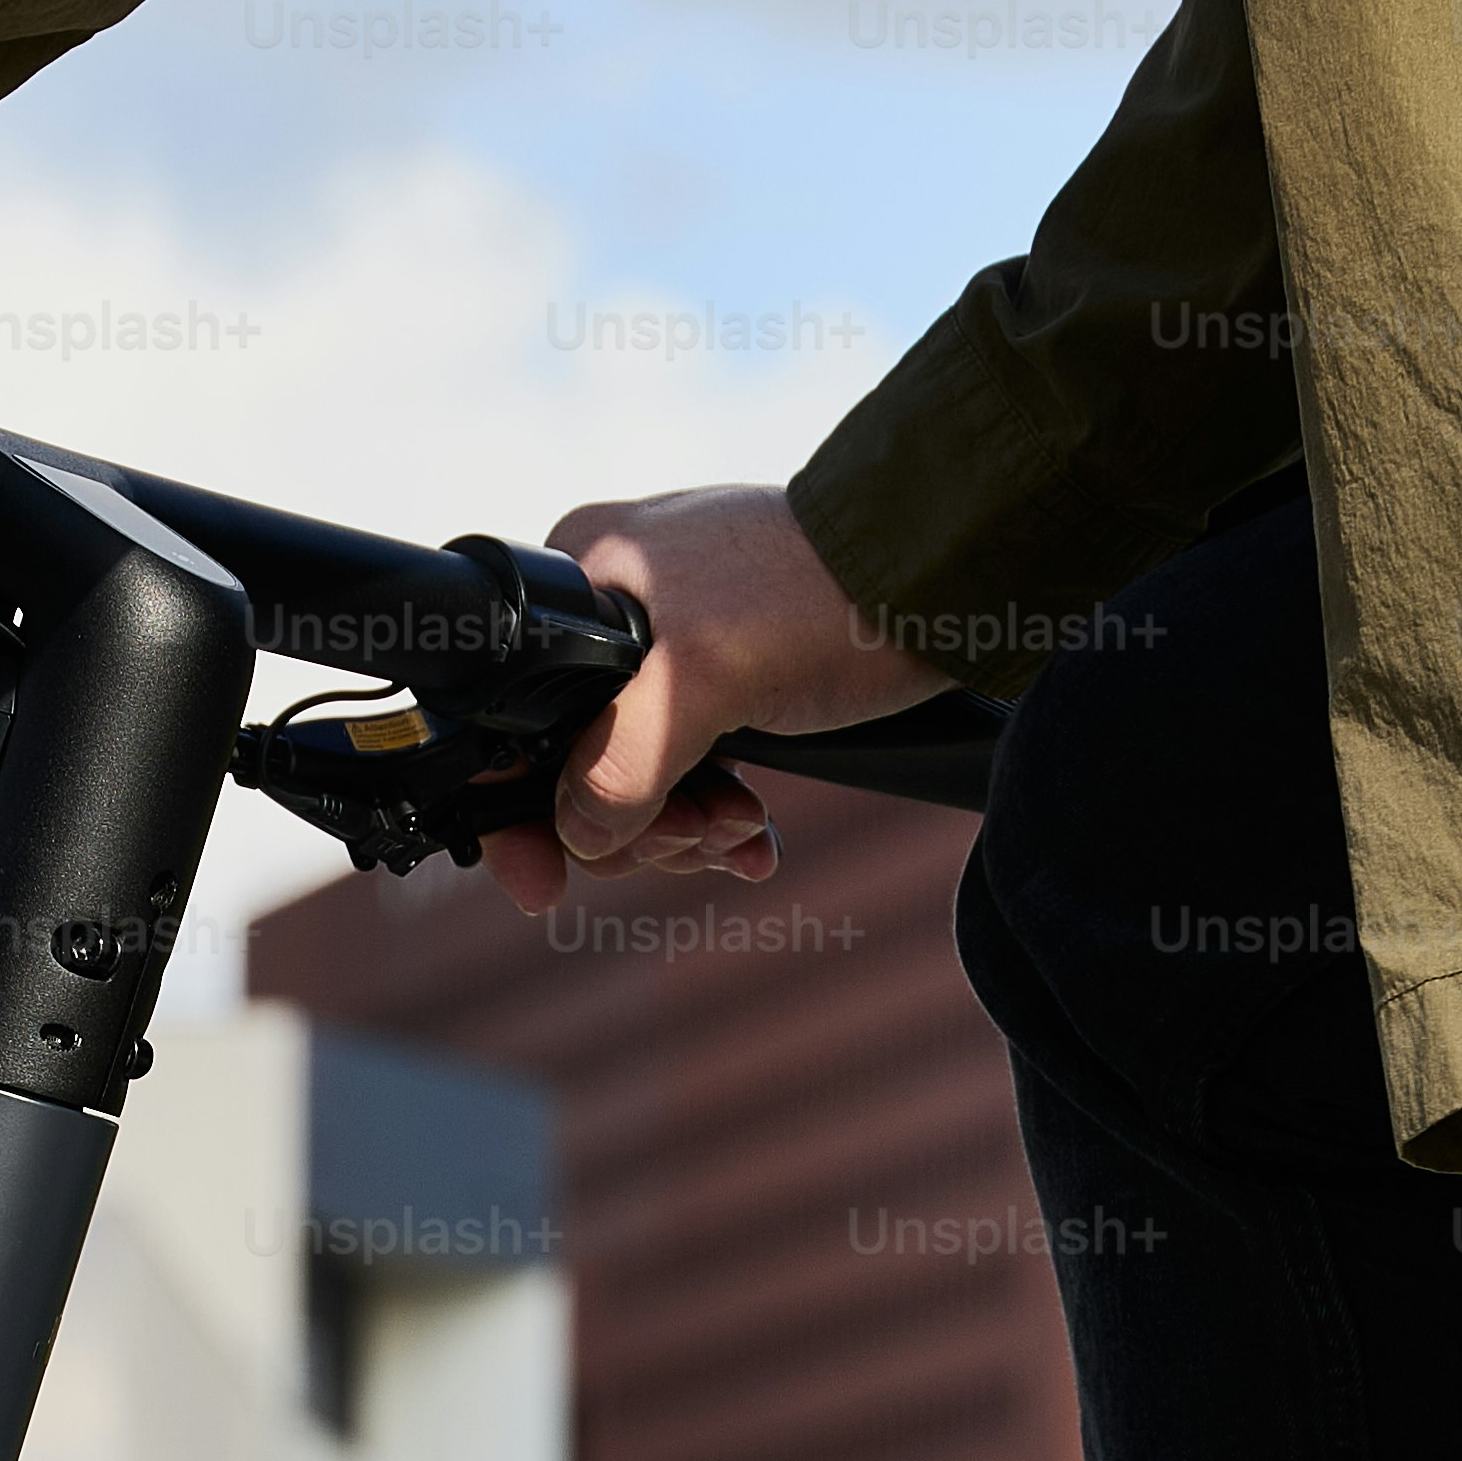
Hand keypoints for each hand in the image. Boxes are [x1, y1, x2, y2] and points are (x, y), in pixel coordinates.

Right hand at [479, 487, 951, 917]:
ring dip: (688, 827)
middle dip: (637, 823)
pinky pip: (698, 771)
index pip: (513, 718)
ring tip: (744, 828)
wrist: (948, 575)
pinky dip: (720, 816)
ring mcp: (676, 646)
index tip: (545, 885)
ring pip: (642, 778)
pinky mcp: (736, 679)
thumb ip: (621, 758)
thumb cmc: (825, 596)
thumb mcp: (704, 678)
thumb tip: (575, 831)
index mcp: (583, 579)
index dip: (522, 811)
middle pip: (578, 764)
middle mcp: (617, 608)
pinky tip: (757, 842)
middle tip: (698, 834)